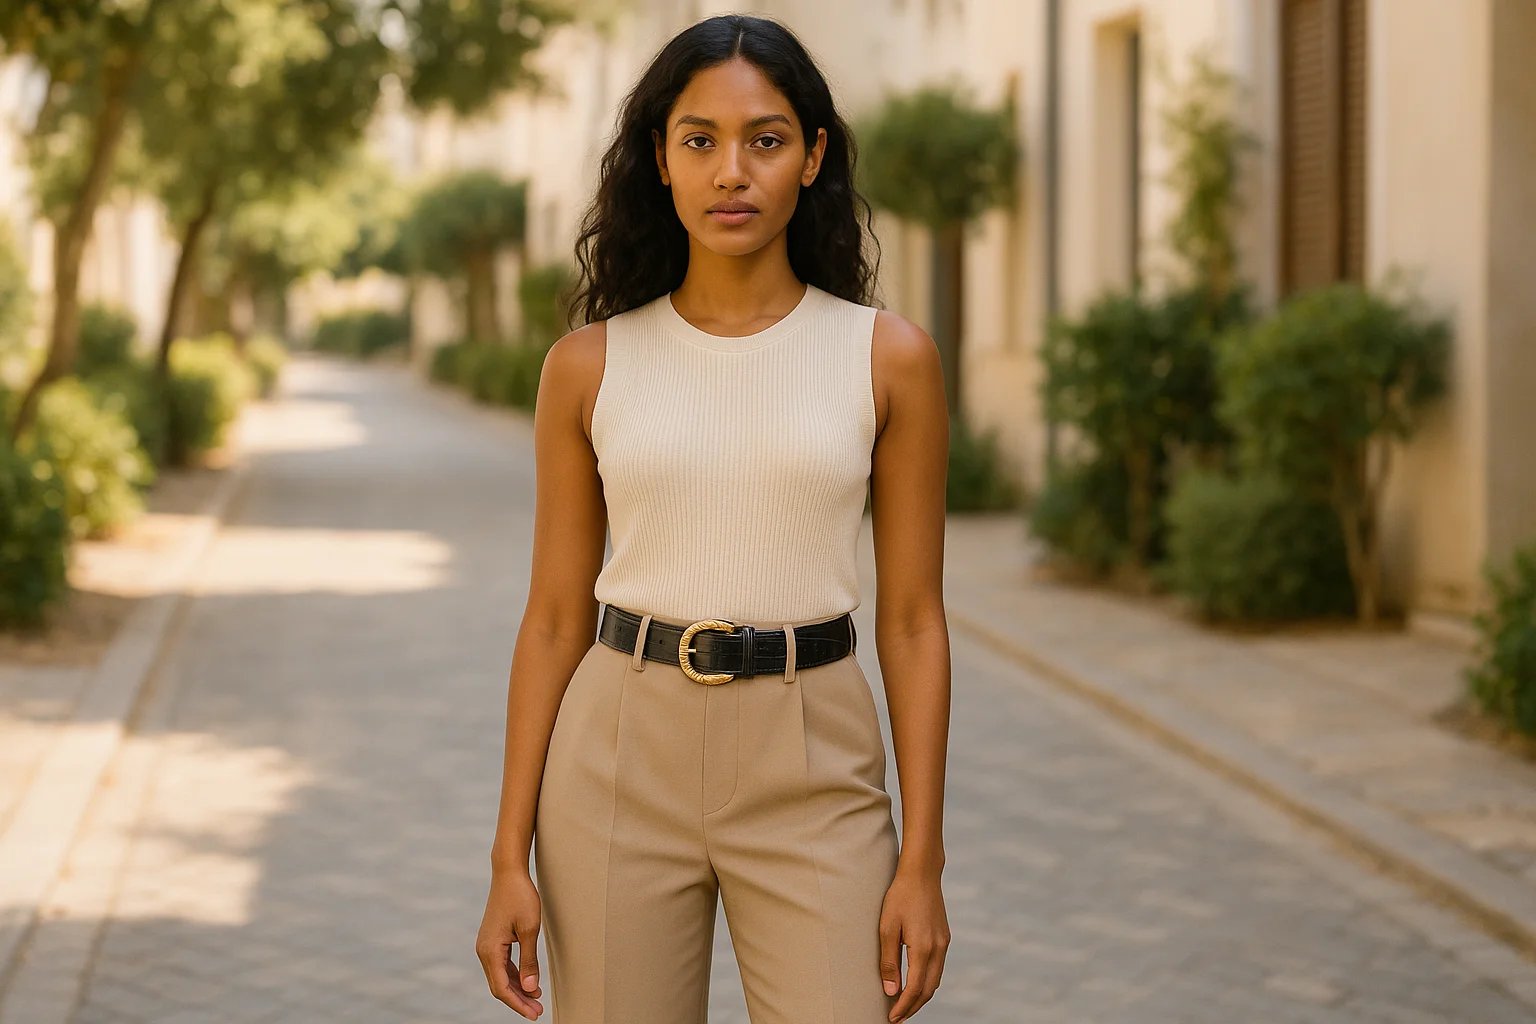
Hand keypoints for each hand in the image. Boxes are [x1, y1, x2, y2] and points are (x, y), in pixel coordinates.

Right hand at [475, 869, 544, 1017]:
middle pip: (500, 985)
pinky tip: (529, 982)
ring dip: (518, 989)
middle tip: (538, 1011)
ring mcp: (486, 946)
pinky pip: (502, 965)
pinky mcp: (492, 940)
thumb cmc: (520, 897)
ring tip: (536, 999)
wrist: (508, 873)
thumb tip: (531, 987)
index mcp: (490, 951)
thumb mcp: (530, 930)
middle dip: (519, 1000)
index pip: (502, 988)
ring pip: (500, 976)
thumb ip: (529, 960)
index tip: (534, 1014)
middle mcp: (484, 951)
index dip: (518, 1004)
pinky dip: (515, 975)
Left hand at [877, 868, 950, 1021]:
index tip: (891, 1018)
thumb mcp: (887, 928)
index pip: (914, 989)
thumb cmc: (900, 897)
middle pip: (928, 990)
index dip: (903, 1006)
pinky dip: (927, 981)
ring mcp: (944, 943)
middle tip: (897, 1018)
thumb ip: (889, 961)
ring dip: (921, 996)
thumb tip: (891, 991)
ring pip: (935, 980)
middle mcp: (938, 949)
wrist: (922, 873)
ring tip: (904, 1005)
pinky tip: (915, 982)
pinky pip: (938, 968)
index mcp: (923, 948)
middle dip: (913, 1007)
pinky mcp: (944, 937)